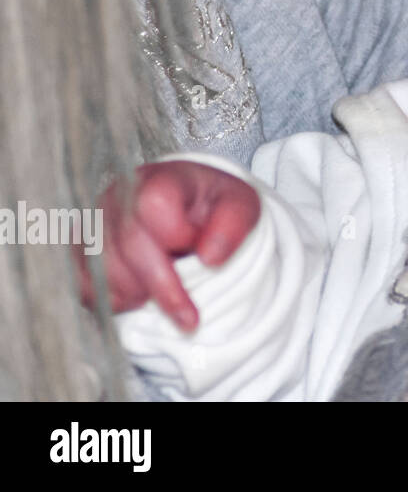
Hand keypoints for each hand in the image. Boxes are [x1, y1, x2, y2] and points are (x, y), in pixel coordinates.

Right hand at [76, 159, 259, 331]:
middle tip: (189, 316)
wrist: (187, 208)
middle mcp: (117, 195)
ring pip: (100, 269)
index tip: (200, 252)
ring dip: (136, 294)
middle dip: (159, 285)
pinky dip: (115, 301)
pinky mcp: (78, 251)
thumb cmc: (213, 207)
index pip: (152, 204)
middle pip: (124, 244)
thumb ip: (233, 225)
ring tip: (165, 296)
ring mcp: (92, 223)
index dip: (176, 235)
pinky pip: (84, 286)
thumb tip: (211, 258)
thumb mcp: (241, 206)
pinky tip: (140, 296)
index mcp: (159, 178)